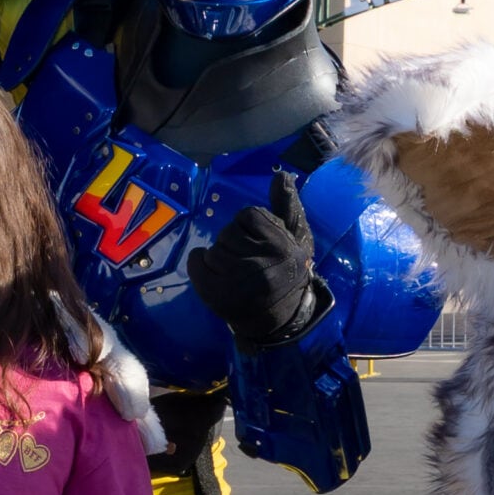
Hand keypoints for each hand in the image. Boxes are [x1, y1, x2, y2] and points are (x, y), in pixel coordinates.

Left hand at [187, 172, 329, 348]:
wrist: (280, 319)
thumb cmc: (286, 272)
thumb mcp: (296, 238)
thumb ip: (287, 206)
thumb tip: (281, 175)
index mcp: (282, 247)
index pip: (249, 215)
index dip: (250, 227)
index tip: (260, 244)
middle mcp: (261, 265)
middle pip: (228, 233)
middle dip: (233, 243)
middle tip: (247, 261)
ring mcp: (237, 282)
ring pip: (213, 249)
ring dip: (218, 257)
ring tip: (234, 272)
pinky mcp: (217, 295)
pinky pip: (197, 263)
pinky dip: (199, 264)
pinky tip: (211, 272)